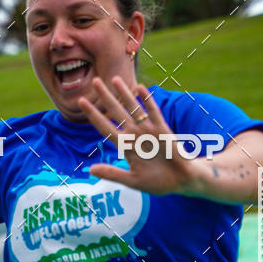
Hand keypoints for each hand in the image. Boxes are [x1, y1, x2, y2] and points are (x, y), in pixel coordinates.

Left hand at [79, 76, 200, 195]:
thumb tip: (90, 170)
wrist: (181, 181)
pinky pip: (153, 111)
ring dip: (125, 93)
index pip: (105, 127)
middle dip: (106, 97)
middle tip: (95, 81)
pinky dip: (147, 100)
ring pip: (133, 108)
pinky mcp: (162, 129)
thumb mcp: (132, 180)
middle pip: (116, 112)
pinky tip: (140, 88)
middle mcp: (134, 135)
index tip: (81, 101)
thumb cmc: (157, 182)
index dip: (93, 115)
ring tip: (115, 79)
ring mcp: (148, 131)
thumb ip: (112, 174)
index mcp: (125, 147)